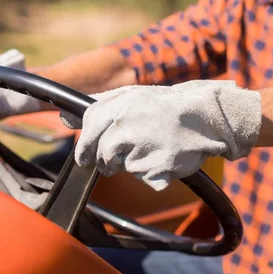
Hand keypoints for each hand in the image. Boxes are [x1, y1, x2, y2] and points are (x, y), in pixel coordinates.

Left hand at [60, 80, 260, 190]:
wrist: (209, 116)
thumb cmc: (167, 105)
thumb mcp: (132, 95)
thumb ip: (97, 106)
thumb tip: (63, 119)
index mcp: (119, 106)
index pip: (89, 128)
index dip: (85, 145)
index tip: (85, 156)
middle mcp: (126, 127)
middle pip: (103, 153)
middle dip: (106, 160)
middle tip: (115, 160)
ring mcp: (141, 148)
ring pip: (123, 167)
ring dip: (132, 163)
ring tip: (152, 147)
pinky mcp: (157, 168)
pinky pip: (144, 177)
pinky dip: (151, 172)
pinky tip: (164, 156)